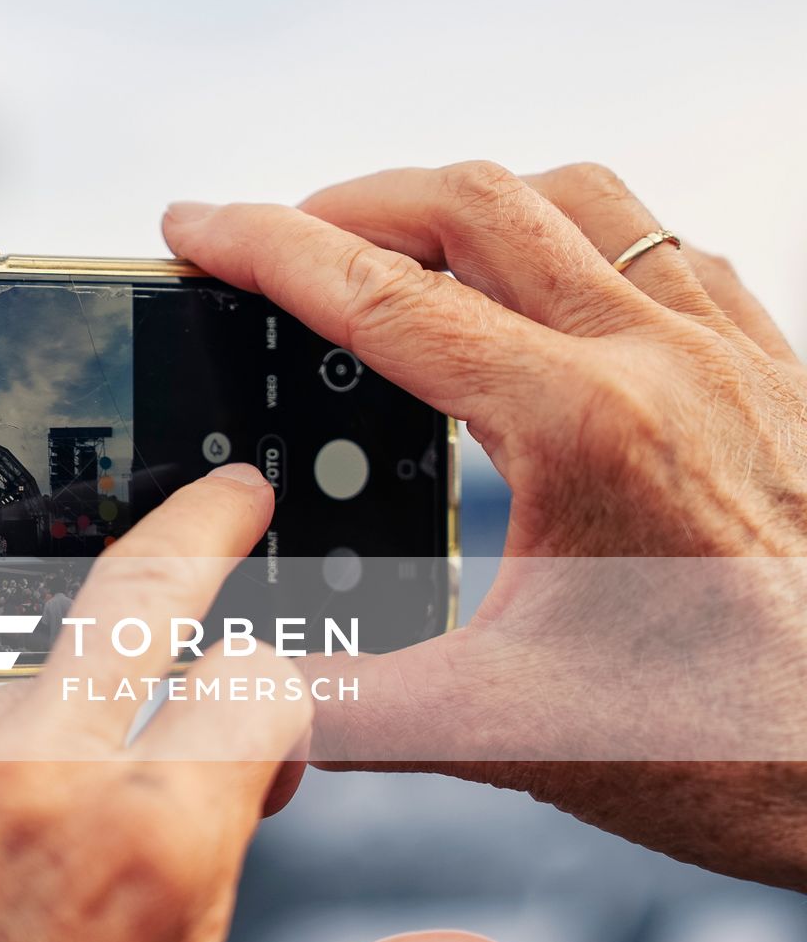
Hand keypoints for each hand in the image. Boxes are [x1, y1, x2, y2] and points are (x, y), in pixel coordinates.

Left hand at [0, 467, 511, 941]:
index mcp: (149, 853)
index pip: (260, 684)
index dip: (289, 714)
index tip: (285, 755)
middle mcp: (21, 788)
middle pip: (128, 596)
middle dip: (197, 532)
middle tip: (234, 495)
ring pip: (24, 685)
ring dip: (79, 709)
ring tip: (101, 798)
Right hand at [161, 161, 806, 888]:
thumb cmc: (732, 746)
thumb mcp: (503, 730)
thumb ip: (342, 706)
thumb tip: (226, 697)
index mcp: (576, 427)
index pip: (380, 296)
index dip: (263, 246)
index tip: (192, 224)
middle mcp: (657, 358)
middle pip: (471, 202)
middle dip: (347, 201)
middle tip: (274, 239)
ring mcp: (727, 350)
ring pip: (576, 196)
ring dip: (465, 201)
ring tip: (396, 246)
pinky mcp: (772, 366)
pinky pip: (661, 244)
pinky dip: (572, 234)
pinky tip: (543, 289)